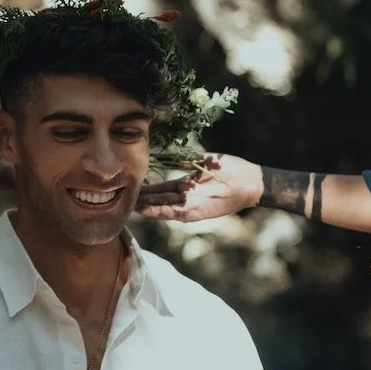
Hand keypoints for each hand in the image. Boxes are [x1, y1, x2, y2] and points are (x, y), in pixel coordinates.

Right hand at [138, 154, 263, 220]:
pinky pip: (175, 213)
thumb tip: (169, 157)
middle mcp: (184, 197)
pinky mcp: (197, 212)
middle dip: (141, 201)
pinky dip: (161, 212)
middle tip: (121, 200)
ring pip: (163, 208)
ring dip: (147, 208)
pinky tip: (147, 210)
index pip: (160, 189)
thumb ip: (185, 162)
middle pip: (158, 200)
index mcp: (184, 185)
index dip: (145, 189)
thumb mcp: (202, 162)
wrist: (248, 181)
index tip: (130, 187)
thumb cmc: (228, 169)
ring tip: (130, 207)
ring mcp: (190, 205)